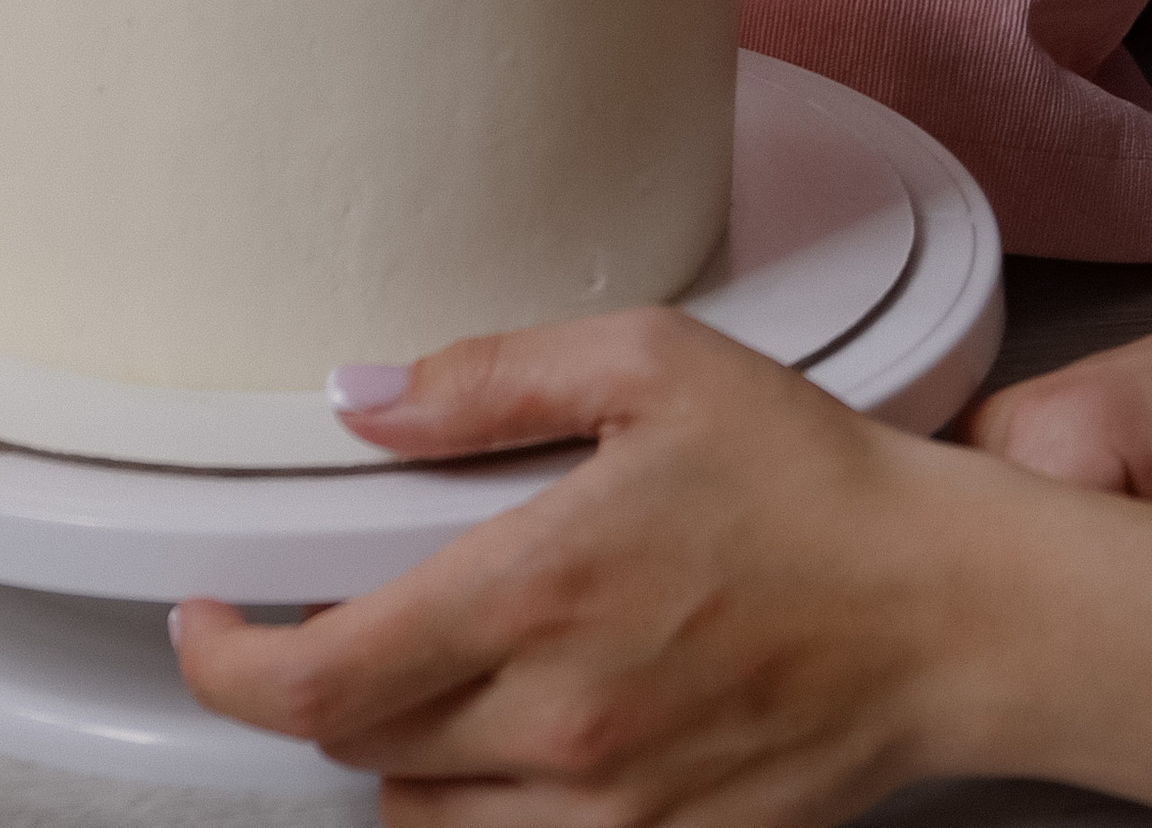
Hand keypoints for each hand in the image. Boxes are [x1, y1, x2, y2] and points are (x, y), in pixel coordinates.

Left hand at [173, 311, 997, 813]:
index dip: (227, 662)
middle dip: (322, 681)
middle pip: (354, 745)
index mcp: (540, 590)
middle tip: (351, 613)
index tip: (204, 623)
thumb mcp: (656, 369)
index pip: (319, 675)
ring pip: (418, 816)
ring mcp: (605, 809)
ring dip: (399, 748)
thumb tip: (365, 396)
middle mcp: (555, 722)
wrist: (947, 612)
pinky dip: (477, 806)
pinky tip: (513, 740)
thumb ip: (494, 380)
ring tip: (443, 671)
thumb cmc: (817, 482)